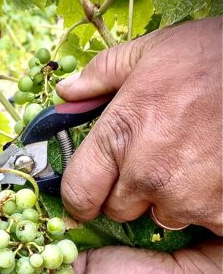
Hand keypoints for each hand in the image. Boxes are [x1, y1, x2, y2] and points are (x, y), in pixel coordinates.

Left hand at [56, 17, 221, 234]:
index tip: (88, 195)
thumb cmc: (211, 58)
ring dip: (169, 198)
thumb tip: (66, 93)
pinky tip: (213, 173)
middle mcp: (147, 175)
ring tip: (192, 160)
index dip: (80, 197)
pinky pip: (198, 220)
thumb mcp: (150, 52)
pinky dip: (204, 204)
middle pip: (118, 208)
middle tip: (155, 160)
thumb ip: (100, 75)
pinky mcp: (219, 212)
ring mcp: (185, 198)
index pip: (78, 192)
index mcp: (120, 135)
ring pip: (161, 217)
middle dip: (129, 192)